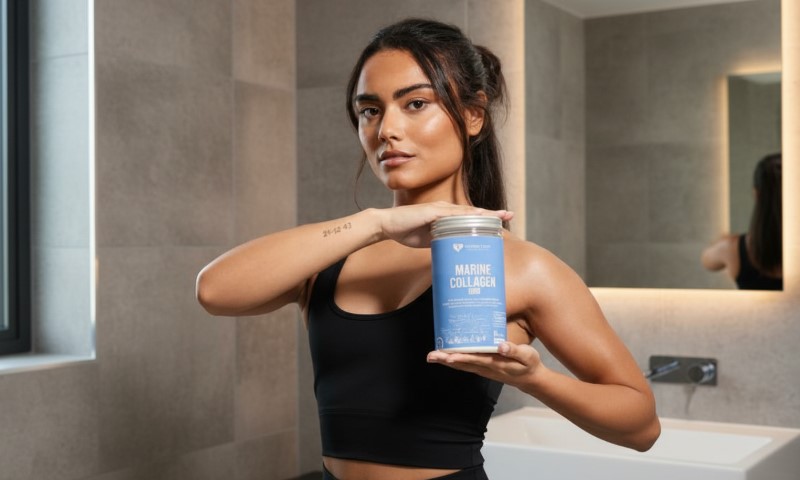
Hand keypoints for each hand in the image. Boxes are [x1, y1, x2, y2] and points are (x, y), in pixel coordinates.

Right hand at [377, 202, 512, 247]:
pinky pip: (451, 214)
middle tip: (509, 215)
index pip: (469, 217)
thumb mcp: (429, 239)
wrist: (387, 225)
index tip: (502, 220)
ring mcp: (439, 209)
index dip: (486, 218)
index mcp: (445, 216)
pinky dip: (464, 215)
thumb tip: (454, 252)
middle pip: (472, 212)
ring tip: (498, 216)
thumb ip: (442, 241)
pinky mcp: (431, 212)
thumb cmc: (406, 231)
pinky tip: (476, 216)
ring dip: (483, 214)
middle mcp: (445, 210)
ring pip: (465, 211)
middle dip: (491, 214)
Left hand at [426, 341, 542, 387]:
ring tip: (432, 356)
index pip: (474, 360)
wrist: (531, 379)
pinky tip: (446, 356)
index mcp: (495, 363)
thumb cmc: (529, 364)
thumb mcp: (527, 355)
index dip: (461, 357)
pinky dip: (454, 360)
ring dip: (446, 361)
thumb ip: (514, 350)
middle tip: (431, 356)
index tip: (448, 356)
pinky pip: (465, 365)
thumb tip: (501, 346)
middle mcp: (486, 368)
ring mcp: (483, 369)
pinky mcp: (483, 368)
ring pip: (462, 365)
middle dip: (446, 360)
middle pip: (463, 363)